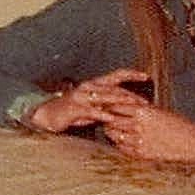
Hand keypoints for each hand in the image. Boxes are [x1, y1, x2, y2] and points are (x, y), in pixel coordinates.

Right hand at [26, 69, 150, 133]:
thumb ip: (108, 104)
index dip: (131, 74)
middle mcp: (88, 87)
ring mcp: (81, 97)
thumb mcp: (93, 106)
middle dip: (131, 95)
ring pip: (105, 97)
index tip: (146, 76)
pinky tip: (113, 119)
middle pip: (114, 88)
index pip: (116, 75)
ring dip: (121, 102)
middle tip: (145, 103)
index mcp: (94, 84)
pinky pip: (92, 112)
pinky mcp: (75, 108)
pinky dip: (104, 115)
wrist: (48, 115)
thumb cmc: (73, 112)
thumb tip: (128, 106)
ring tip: (134, 106)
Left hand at [103, 103, 194, 166]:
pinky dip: (119, 144)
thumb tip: (121, 107)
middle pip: (111, 120)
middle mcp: (139, 125)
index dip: (108, 106)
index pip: (116, 106)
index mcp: (143, 110)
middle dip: (105, 119)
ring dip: (111, 132)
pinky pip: (122, 148)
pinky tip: (121, 142)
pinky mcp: (142, 153)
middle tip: (101, 119)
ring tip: (110, 130)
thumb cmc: (178, 125)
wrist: (194, 144)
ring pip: (114, 135)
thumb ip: (140, 110)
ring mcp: (139, 140)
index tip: (103, 106)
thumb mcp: (159, 112)